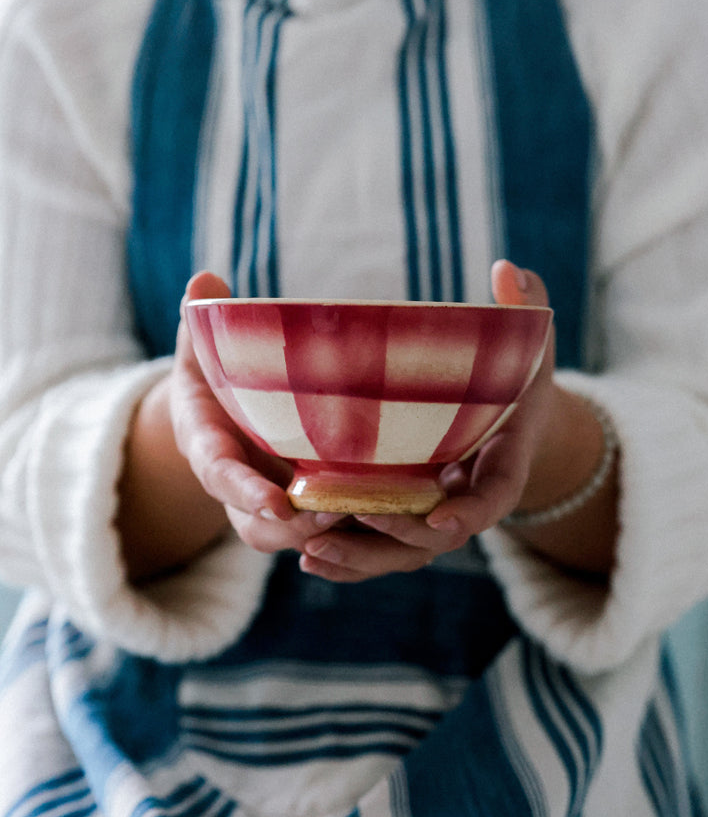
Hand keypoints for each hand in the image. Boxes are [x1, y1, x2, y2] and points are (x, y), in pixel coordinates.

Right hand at [171, 272, 348, 555]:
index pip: (218, 474)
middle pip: (257, 526)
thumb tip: (203, 280)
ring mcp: (269, 500)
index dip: (244, 491)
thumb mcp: (200, 344)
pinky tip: (399, 515)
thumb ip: (200, 320)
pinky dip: (356, 530)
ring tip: (373, 515)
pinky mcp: (302, 504)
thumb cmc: (212, 372)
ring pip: (294, 536)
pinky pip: (325, 530)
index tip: (276, 503)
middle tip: (337, 514)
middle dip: (295, 527)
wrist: (217, 411)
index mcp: (206, 444)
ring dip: (332, 533)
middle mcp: (237, 483)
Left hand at [299, 260, 563, 582]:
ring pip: (401, 553)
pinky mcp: (405, 517)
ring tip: (310, 554)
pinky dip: (348, 558)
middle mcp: (469, 499)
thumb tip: (509, 270)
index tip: (444, 518)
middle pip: (436, 539)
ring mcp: (435, 514)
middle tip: (351, 529)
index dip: (472, 511)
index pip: (495, 498)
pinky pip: (379, 548)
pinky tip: (305, 554)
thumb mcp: (530, 340)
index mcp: (504, 463)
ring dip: (359, 561)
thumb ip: (525, 307)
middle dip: (396, 541)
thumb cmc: (517, 374)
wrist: (511, 419)